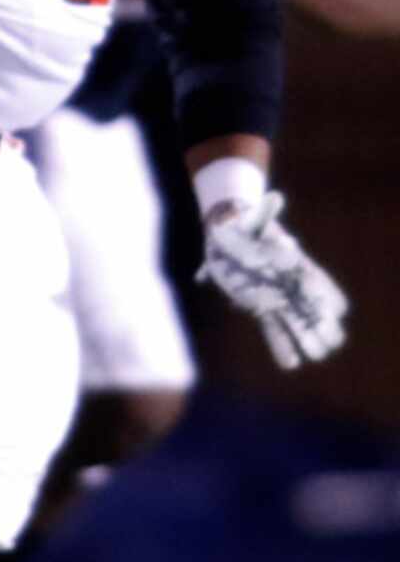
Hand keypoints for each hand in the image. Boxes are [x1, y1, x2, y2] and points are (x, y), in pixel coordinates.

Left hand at [198, 192, 348, 369]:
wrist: (226, 234)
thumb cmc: (243, 225)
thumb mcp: (252, 219)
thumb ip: (265, 213)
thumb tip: (275, 198)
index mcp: (292, 263)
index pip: (315, 281)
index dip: (325, 295)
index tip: (336, 311)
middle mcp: (288, 284)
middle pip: (310, 307)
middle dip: (321, 323)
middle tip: (332, 342)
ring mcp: (275, 297)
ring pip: (294, 321)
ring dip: (305, 338)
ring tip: (318, 355)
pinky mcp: (258, 306)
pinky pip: (272, 328)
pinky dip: (280, 345)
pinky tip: (290, 363)